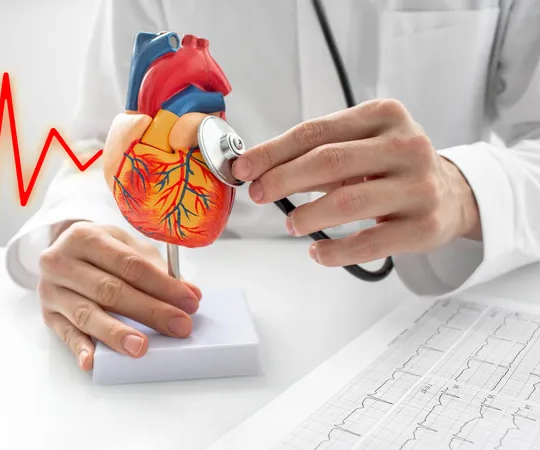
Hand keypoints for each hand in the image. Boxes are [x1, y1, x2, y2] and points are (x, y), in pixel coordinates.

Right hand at [38, 221, 201, 369]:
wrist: (61, 252)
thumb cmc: (99, 250)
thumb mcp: (126, 246)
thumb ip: (156, 269)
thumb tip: (190, 293)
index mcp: (85, 236)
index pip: (129, 264)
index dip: (161, 285)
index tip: (188, 301)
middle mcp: (62, 261)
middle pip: (110, 290)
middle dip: (149, 311)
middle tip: (178, 326)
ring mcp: (51, 290)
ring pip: (87, 314)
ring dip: (115, 333)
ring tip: (140, 347)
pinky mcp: (47, 314)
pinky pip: (65, 334)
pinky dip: (79, 348)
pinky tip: (92, 360)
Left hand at [232, 99, 481, 266]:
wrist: (452, 194)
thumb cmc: (391, 166)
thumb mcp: (360, 145)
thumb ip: (315, 153)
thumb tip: (257, 169)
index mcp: (385, 115)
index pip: (316, 131)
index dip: (273, 151)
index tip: (242, 167)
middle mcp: (407, 145)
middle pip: (328, 161)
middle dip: (282, 179)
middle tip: (258, 194)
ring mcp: (419, 186)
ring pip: (347, 202)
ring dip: (307, 215)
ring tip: (291, 223)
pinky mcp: (424, 226)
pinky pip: (369, 242)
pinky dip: (335, 250)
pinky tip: (317, 251)